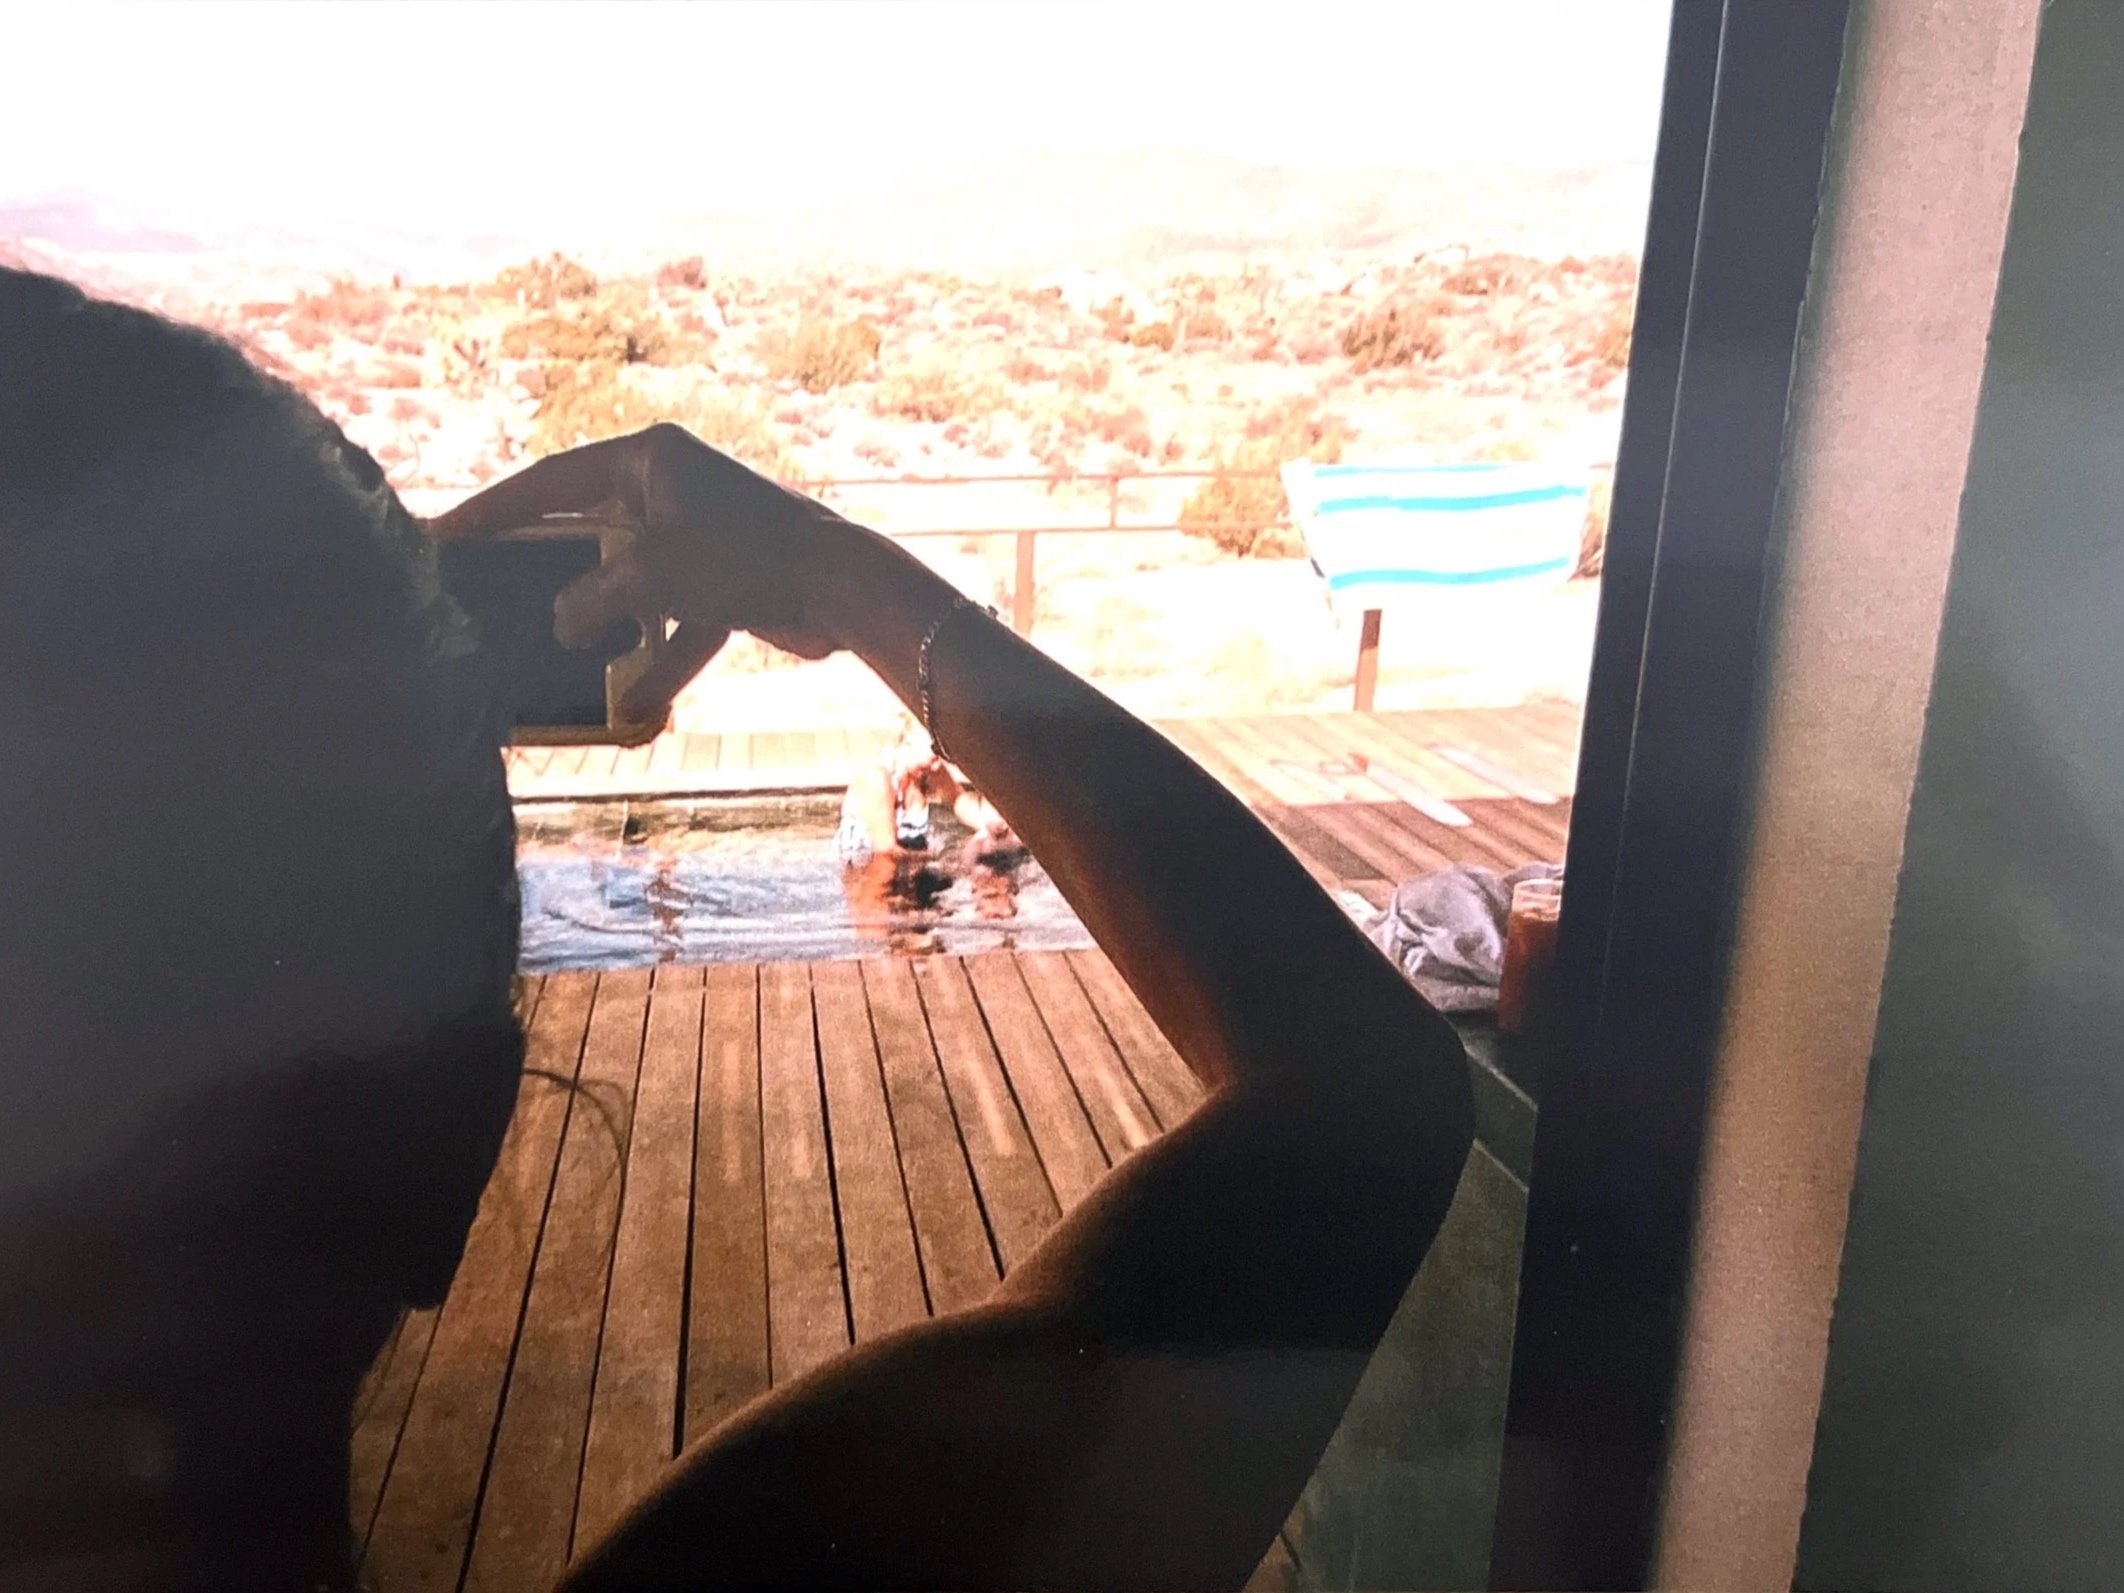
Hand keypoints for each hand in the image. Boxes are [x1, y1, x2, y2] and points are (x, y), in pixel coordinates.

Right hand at [426, 425, 848, 721]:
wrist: (842, 589)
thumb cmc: (747, 557)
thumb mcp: (653, 572)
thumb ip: (592, 595)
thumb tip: (560, 624)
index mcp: (649, 459)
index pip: (552, 481)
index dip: (496, 510)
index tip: (445, 532)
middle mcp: (671, 490)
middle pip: (588, 532)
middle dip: (548, 572)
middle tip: (486, 591)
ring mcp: (699, 538)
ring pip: (631, 586)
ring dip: (604, 626)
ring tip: (553, 655)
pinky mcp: (725, 584)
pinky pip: (676, 623)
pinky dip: (659, 661)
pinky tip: (633, 707)